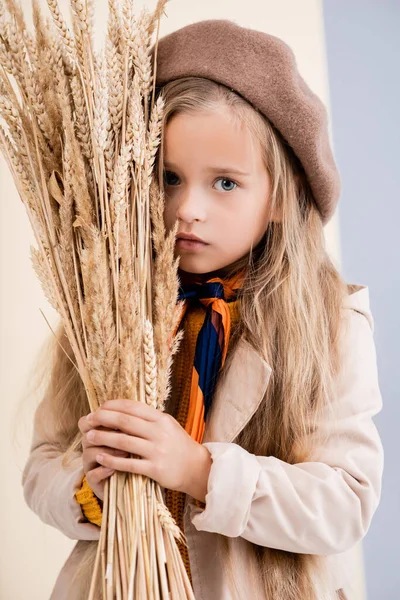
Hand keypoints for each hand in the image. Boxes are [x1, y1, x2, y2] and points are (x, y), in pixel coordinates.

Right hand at [78, 411, 129, 500]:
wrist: (131, 480)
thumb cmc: (133, 453)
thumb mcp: (132, 437)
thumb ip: (131, 423)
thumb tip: (141, 407)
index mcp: (97, 432)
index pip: (90, 420)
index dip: (103, 417)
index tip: (124, 416)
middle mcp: (91, 446)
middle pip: (89, 435)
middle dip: (107, 433)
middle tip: (126, 433)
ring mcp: (90, 464)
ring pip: (90, 453)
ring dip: (108, 451)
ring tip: (125, 452)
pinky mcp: (93, 481)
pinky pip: (92, 475)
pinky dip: (102, 471)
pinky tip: (113, 469)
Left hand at [79, 399, 211, 501]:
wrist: (197, 468)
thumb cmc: (178, 445)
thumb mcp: (167, 425)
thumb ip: (148, 418)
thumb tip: (123, 409)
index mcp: (161, 418)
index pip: (132, 406)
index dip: (112, 406)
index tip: (98, 408)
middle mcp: (159, 432)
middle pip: (125, 421)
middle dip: (103, 419)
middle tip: (88, 420)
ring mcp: (157, 451)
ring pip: (124, 441)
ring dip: (104, 438)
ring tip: (90, 437)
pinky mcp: (155, 469)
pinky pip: (129, 464)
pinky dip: (112, 460)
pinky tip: (100, 457)